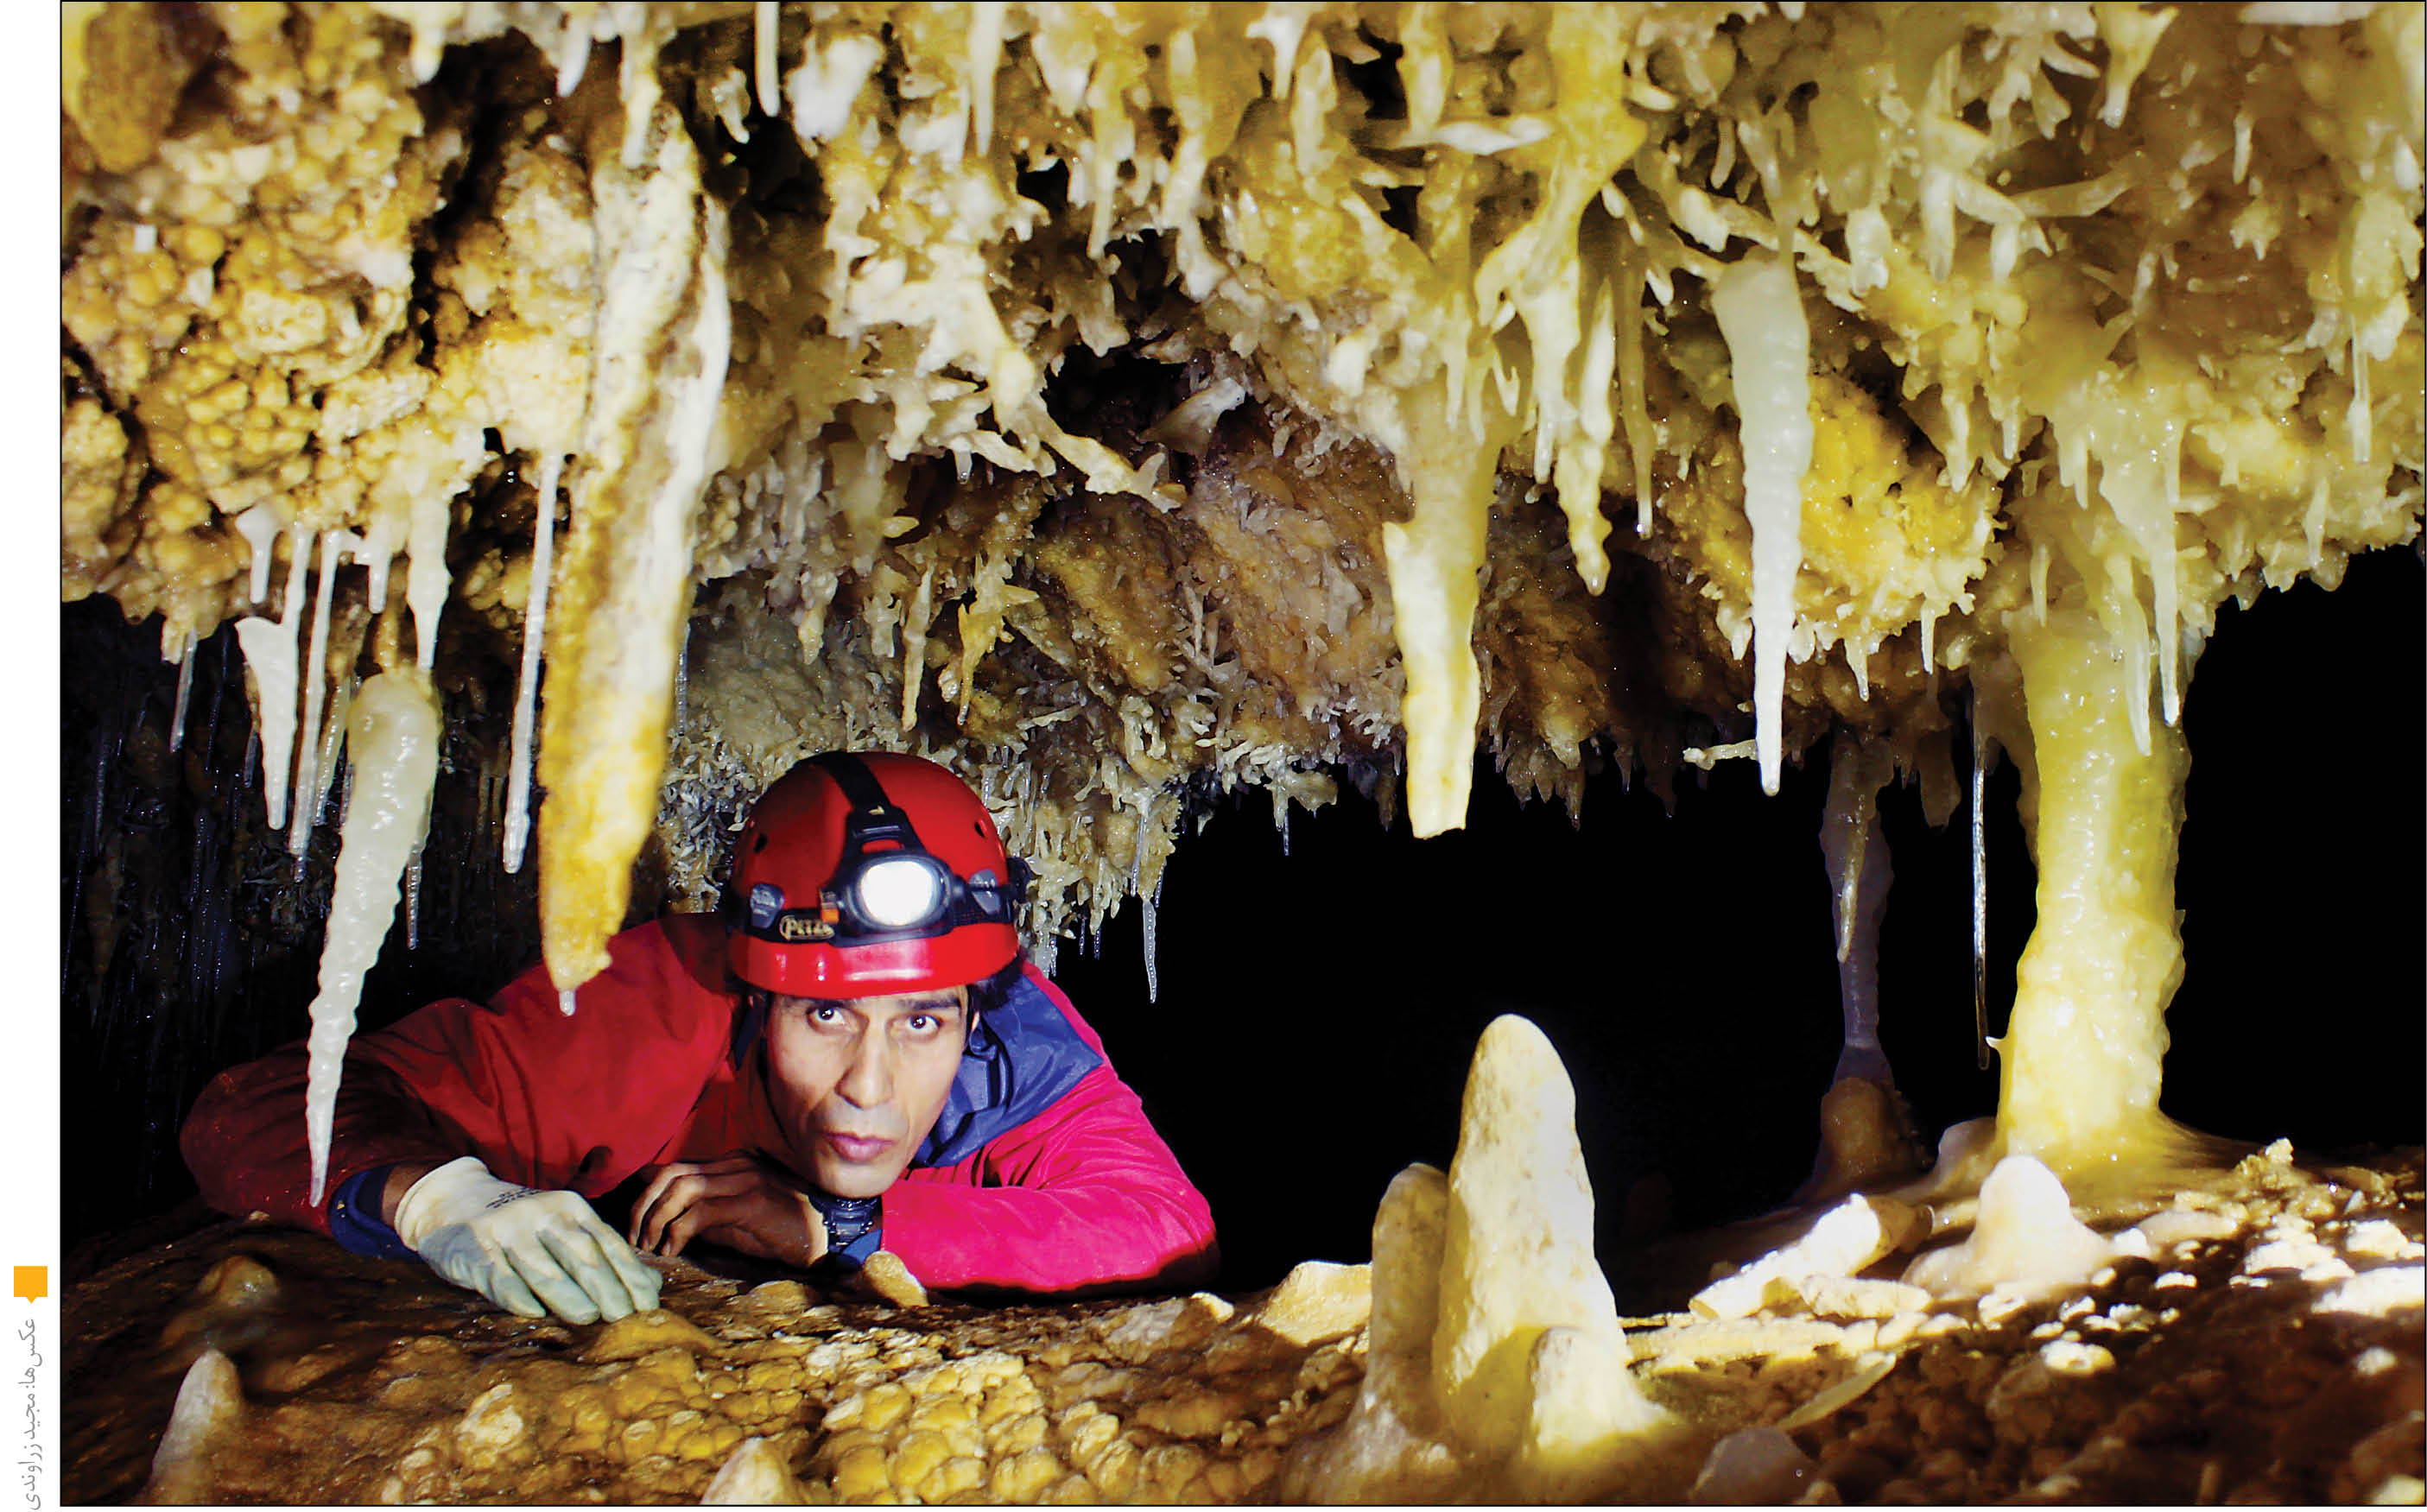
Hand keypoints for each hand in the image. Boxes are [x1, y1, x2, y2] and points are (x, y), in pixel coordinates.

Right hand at [393, 1157, 661, 1323]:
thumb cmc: (523, 1227)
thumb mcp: (565, 1228)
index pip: (609, 1244)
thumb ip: (605, 1254)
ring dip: (569, 1295)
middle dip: (607, 1288)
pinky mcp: (477, 1250)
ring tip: (590, 1318)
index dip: (630, 1276)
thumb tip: (653, 1284)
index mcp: (572, 1209)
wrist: (453, 1201)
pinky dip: (518, 1296)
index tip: (648, 1306)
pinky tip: (534, 1314)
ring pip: (545, 1268)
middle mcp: (543, 1215)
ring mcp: (508, 1231)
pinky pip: (501, 1277)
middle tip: (625, 1318)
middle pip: (582, 1255)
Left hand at [628, 1155, 830, 1268]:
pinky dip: (679, 1230)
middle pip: (670, 1174)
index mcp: (730, 1163)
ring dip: (656, 1219)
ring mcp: (745, 1178)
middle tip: (635, 1239)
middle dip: (643, 1206)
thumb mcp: (736, 1223)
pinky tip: (674, 1249)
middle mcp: (735, 1163)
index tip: (634, 1226)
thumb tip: (666, 1227)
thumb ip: (705, 1217)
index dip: (646, 1195)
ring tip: (650, 1246)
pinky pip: (702, 1211)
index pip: (674, 1168)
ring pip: (681, 1188)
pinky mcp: (753, 1200)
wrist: (827, 1235)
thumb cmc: (782, 1231)